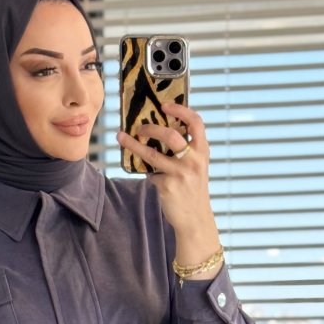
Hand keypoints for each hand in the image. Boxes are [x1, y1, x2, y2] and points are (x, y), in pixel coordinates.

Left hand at [116, 102, 216, 237]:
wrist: (195, 218)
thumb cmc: (193, 188)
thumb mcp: (196, 166)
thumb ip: (186, 149)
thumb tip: (158, 132)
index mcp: (202, 151)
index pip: (196, 122)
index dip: (180, 110)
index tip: (165, 105)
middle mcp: (193, 160)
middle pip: (170, 135)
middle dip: (150, 128)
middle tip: (139, 127)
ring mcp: (180, 174)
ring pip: (151, 154)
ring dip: (133, 144)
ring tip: (121, 138)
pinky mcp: (167, 186)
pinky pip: (150, 173)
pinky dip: (147, 172)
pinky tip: (148, 174)